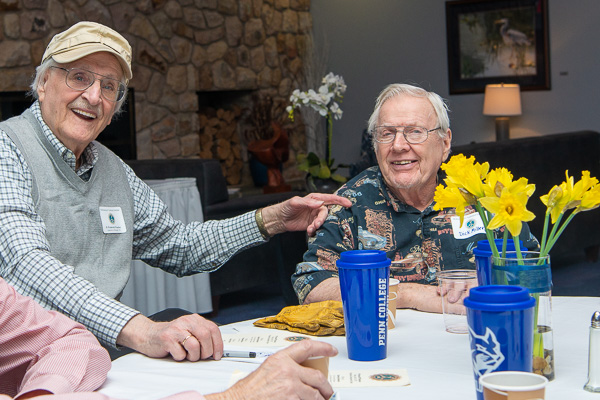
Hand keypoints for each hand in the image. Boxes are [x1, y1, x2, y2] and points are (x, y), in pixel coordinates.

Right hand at [117, 313, 222, 360]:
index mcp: (194, 319)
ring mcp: (176, 329)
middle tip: (202, 357)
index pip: (213, 329)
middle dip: (207, 351)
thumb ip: (202, 336)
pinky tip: (176, 353)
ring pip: (194, 346)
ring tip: (187, 355)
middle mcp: (186, 321)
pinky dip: (180, 358)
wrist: (148, 335)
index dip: (218, 344)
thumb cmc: (171, 336)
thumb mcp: (189, 331)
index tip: (217, 355)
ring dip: (193, 356)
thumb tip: (217, 350)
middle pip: (206, 336)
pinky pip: (180, 354)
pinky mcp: (167, 338)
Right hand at [207, 340, 337, 399]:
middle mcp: (288, 371)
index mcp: (281, 359)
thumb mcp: (267, 369)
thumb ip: (284, 367)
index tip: (331, 350)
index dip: (323, 347)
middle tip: (328, 392)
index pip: (307, 347)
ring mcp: (291, 387)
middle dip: (326, 387)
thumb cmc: (249, 390)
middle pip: (317, 376)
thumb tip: (300, 372)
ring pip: (315, 394)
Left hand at [262, 193, 351, 235]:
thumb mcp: (295, 202)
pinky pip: (318, 228)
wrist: (279, 219)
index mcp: (315, 198)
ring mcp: (315, 216)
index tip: (349, 203)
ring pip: (323, 221)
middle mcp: (317, 207)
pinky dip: (314, 230)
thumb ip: (307, 203)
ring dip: (318, 225)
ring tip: (311, 228)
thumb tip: (320, 203)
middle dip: (323, 218)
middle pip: (326, 212)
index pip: (330, 198)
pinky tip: (309, 231)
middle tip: (317, 224)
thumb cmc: (286, 207)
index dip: (340, 200)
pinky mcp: (312, 224)